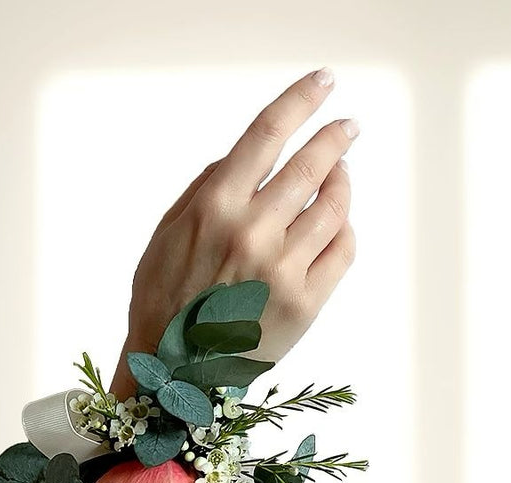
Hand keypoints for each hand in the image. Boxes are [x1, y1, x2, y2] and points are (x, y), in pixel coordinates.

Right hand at [112, 67, 358, 396]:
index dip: (300, 101)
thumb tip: (244, 157)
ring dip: (342, 182)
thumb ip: (206, 190)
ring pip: (333, 207)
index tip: (323, 83)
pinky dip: (344, 228)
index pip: (266, 135)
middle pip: (310, 165)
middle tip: (347, 127)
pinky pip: (342, 251)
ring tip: (340, 174)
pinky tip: (337, 221)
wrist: (174, 371)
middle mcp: (253, 232)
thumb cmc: (164, 302)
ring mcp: (284, 269)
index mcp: (215, 208)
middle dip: (334, 138)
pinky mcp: (306, 303)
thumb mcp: (167, 235)